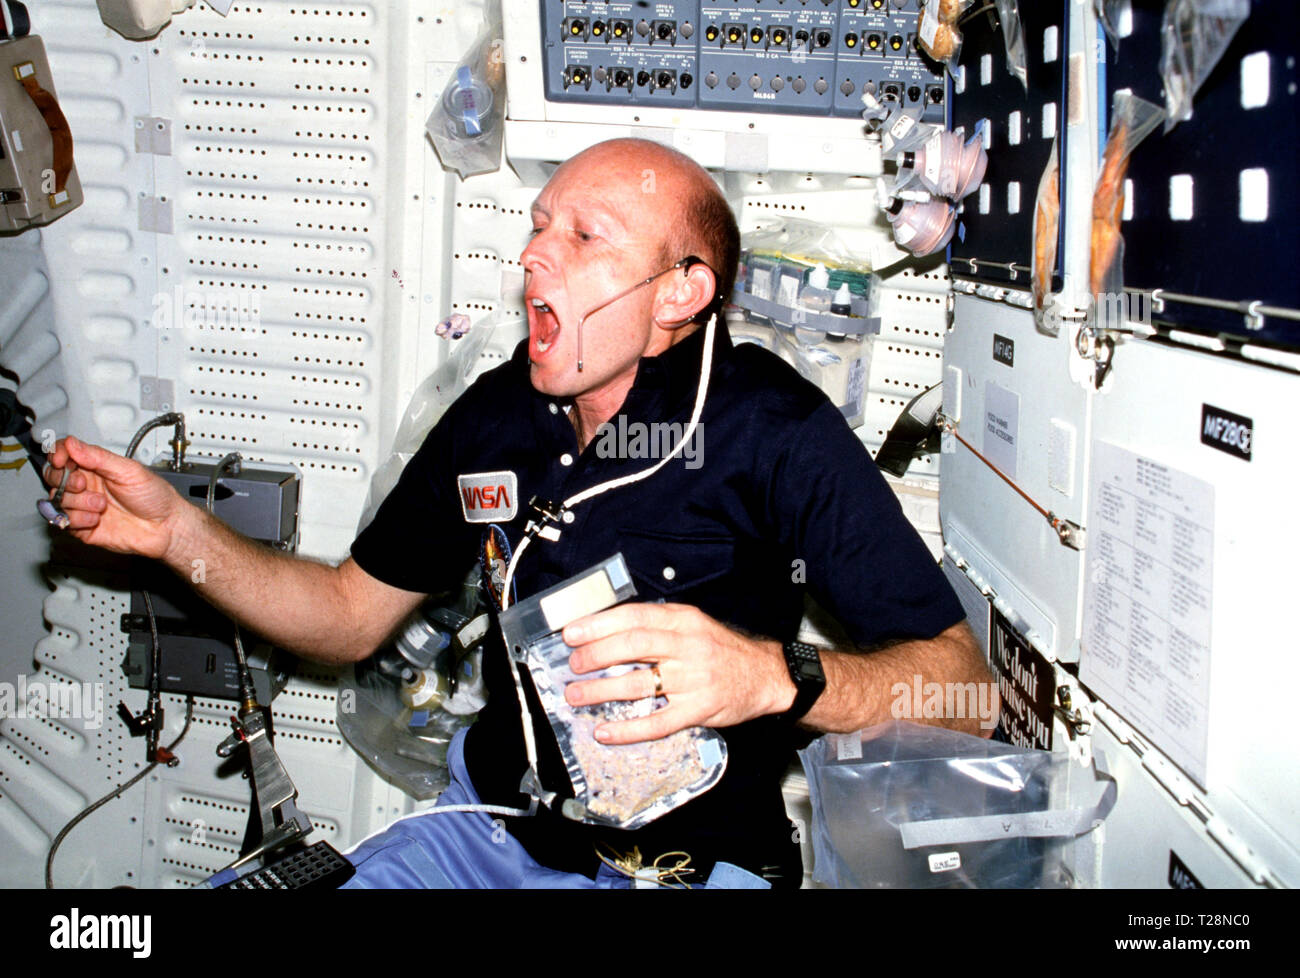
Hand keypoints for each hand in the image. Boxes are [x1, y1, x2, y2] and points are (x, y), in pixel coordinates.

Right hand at [42, 435, 184, 558]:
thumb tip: (73, 444)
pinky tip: (97, 519)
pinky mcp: (82, 526)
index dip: (57, 454)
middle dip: (64, 479)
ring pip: (57, 499)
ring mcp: (83, 505)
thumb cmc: (156, 496)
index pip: (65, 453)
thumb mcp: (129, 470)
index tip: (61, 460)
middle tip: (83, 483)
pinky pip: (64, 521)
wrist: (165, 527)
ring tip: (102, 505)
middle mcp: (87, 484)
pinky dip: (79, 519)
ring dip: (78, 502)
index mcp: (97, 466)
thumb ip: (98, 457)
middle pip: (53, 475)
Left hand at [561, 602, 794, 744]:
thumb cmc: (722, 650)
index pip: (635, 617)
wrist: (767, 675)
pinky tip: (605, 731)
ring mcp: (693, 680)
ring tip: (577, 695)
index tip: (572, 633)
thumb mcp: (693, 624)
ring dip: (602, 691)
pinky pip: (657, 723)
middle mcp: (688, 647)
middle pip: (634, 646)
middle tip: (573, 664)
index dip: (599, 624)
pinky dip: (628, 729)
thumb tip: (606, 629)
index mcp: (683, 621)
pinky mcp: (698, 711)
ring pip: (640, 684)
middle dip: (596, 655)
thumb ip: (657, 625)